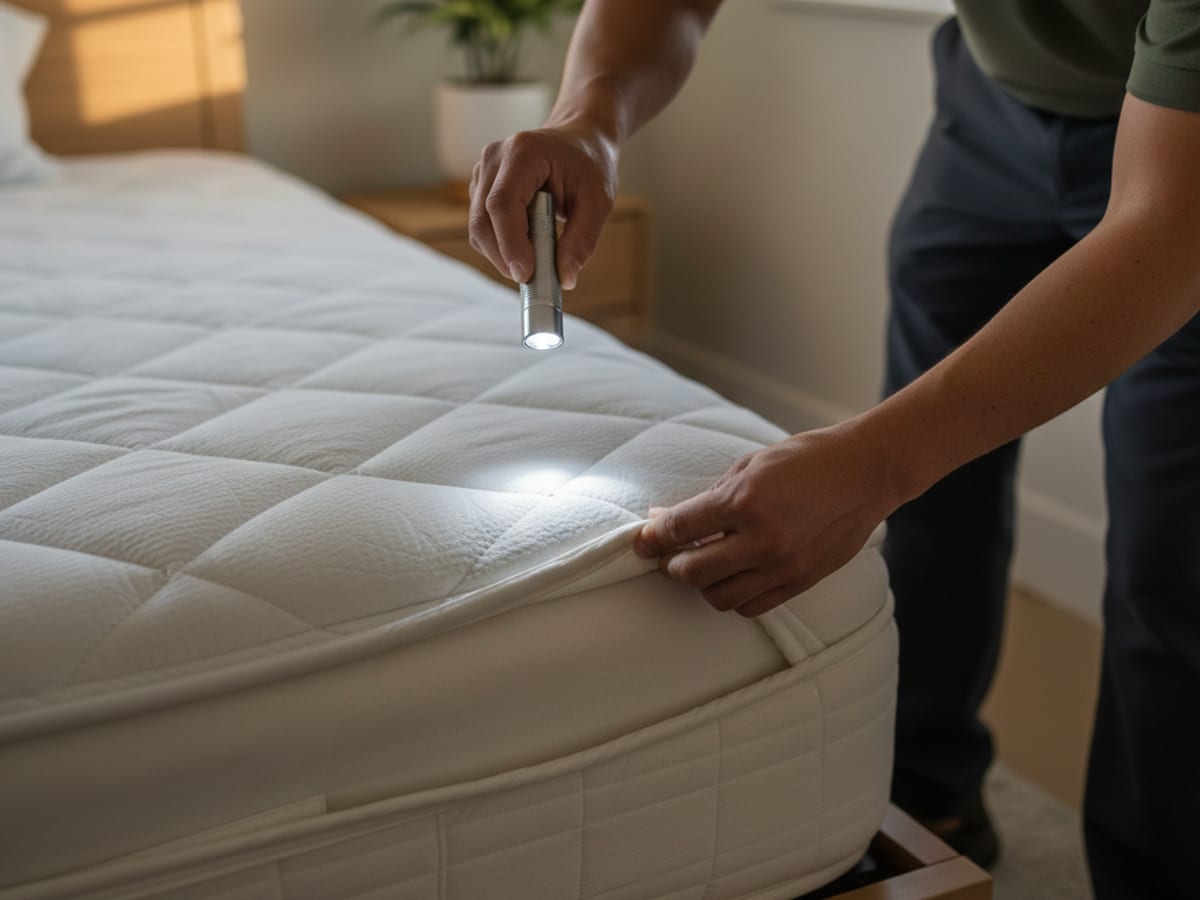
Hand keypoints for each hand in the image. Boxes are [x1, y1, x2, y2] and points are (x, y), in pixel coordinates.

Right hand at [469, 123, 618, 287]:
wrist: (578, 141)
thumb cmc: (589, 166)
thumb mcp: (598, 201)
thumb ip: (582, 240)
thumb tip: (565, 278)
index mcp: (523, 153)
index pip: (503, 203)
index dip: (510, 243)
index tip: (525, 274)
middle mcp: (495, 158)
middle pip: (483, 220)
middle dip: (504, 257)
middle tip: (532, 280)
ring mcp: (483, 172)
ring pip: (479, 229)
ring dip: (502, 255)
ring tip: (535, 260)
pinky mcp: (480, 188)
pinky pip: (482, 228)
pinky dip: (501, 247)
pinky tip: (527, 246)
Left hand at [632, 425, 896, 616]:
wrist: (865, 472)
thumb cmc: (806, 460)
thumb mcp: (750, 465)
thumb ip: (708, 496)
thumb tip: (666, 519)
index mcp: (745, 501)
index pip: (681, 529)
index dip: (654, 538)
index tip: (643, 541)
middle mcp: (762, 539)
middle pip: (692, 572)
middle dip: (673, 564)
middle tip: (672, 554)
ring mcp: (783, 566)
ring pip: (718, 597)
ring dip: (702, 584)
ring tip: (703, 565)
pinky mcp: (800, 582)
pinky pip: (750, 606)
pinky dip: (732, 595)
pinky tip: (733, 575)